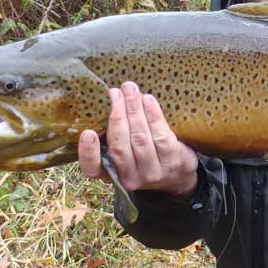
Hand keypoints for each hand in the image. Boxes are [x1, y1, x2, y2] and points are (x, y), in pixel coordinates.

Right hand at [77, 81, 198, 199]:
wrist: (179, 173)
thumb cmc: (144, 156)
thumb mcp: (125, 154)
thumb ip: (113, 135)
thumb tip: (108, 98)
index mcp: (111, 175)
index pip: (93, 170)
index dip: (88, 153)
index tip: (87, 133)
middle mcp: (131, 178)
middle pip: (120, 146)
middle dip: (116, 115)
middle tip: (114, 93)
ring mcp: (153, 171)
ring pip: (140, 138)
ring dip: (134, 110)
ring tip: (130, 89)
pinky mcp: (172, 161)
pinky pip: (161, 135)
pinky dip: (153, 115)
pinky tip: (147, 99)